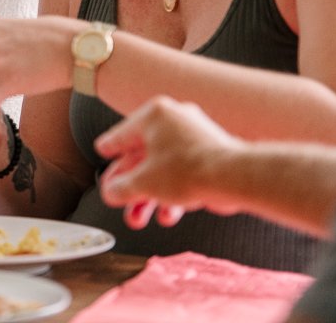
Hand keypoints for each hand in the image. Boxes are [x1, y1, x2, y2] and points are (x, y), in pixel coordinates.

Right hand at [94, 96, 239, 228]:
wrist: (234, 177)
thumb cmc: (189, 169)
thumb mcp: (143, 182)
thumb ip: (120, 188)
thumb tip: (110, 192)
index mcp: (153, 115)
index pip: (122, 135)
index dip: (109, 149)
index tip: (102, 152)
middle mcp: (174, 120)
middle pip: (142, 157)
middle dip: (130, 186)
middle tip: (118, 200)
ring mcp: (194, 136)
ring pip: (162, 168)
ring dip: (149, 196)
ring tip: (138, 219)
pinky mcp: (210, 154)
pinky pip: (182, 173)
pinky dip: (172, 192)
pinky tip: (167, 214)